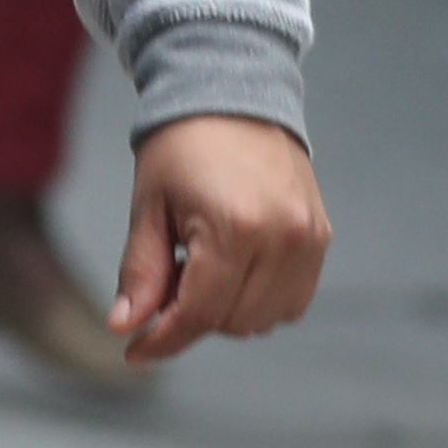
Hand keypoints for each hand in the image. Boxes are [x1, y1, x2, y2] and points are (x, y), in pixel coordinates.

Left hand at [108, 112, 331, 365]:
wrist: (232, 96)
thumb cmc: (181, 147)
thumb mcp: (149, 205)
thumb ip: (142, 271)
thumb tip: (126, 326)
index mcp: (235, 227)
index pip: (200, 313)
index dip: (163, 339)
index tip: (134, 351)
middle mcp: (283, 238)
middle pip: (232, 322)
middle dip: (190, 316)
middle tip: (167, 276)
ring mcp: (309, 240)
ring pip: (265, 320)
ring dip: (226, 311)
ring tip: (199, 264)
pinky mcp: (321, 238)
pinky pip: (291, 301)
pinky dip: (258, 300)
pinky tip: (231, 267)